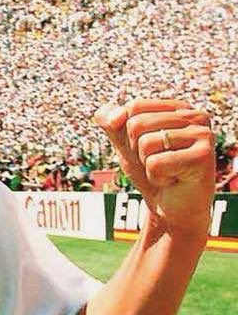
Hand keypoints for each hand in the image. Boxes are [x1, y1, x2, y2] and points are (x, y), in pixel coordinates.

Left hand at [94, 98, 214, 236]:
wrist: (170, 208)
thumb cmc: (150, 172)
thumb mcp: (124, 143)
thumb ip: (111, 121)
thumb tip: (116, 114)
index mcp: (178, 107)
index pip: (134, 107)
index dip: (128, 133)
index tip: (148, 148)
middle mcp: (195, 116)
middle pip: (137, 124)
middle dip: (137, 151)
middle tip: (158, 163)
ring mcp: (203, 135)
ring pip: (145, 143)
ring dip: (147, 165)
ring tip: (167, 171)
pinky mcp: (204, 156)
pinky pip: (156, 163)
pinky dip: (157, 177)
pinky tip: (174, 180)